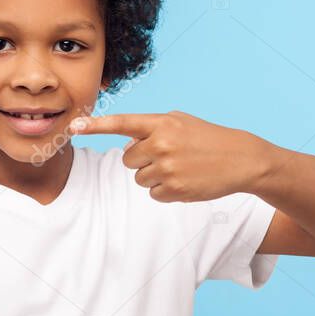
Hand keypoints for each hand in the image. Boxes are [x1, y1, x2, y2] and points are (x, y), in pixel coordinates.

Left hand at [69, 110, 272, 202]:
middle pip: (127, 159)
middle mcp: (161, 144)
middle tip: (167, 156)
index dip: (95, 125)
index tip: (73, 126)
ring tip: (179, 167)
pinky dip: (165, 190)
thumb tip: (126, 141)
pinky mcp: (174, 189)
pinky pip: (152, 193)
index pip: (121, 123)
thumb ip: (151, 127)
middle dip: (142, 160)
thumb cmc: (207, 137)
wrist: (241, 159)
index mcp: (161, 123)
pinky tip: (184, 181)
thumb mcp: (180, 122)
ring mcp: (167, 168)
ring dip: (153, 176)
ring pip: (138, 178)